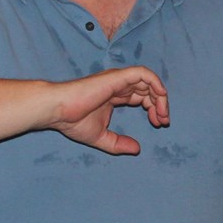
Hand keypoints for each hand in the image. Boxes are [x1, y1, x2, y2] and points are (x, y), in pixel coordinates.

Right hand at [47, 66, 169, 154]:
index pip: (141, 97)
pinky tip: (161, 96)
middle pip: (148, 89)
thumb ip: (119, 143)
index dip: (153, 109)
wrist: (58, 111)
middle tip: (164, 121)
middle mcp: (118, 85)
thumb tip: (137, 149)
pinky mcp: (116, 77)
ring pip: (148, 81)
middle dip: (160, 104)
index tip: (159, 124)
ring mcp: (117, 80)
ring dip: (160, 96)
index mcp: (114, 96)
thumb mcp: (101, 137)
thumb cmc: (72, 121)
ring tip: (162, 113)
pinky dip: (155, 82)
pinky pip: (142, 73)